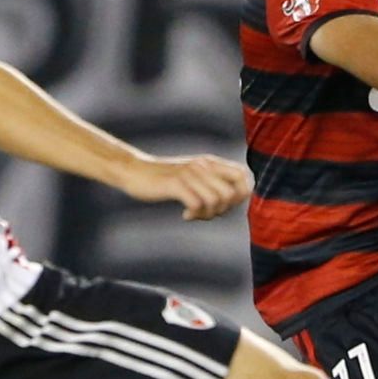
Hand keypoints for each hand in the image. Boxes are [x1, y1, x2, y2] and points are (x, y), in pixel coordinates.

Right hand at [122, 154, 253, 220]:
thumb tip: (231, 202)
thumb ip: (211, 183)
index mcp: (210, 162)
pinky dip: (194, 214)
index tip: (225, 205)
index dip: (241, 194)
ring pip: (217, 200)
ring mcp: (189, 174)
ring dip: (209, 214)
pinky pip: (197, 204)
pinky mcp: (175, 184)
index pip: (243, 175)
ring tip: (195, 215)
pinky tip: (185, 215)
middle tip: (209, 213)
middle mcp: (203, 166)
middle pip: (233, 192)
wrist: (134, 171)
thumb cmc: (164, 179)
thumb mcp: (192, 176)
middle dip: (226, 209)